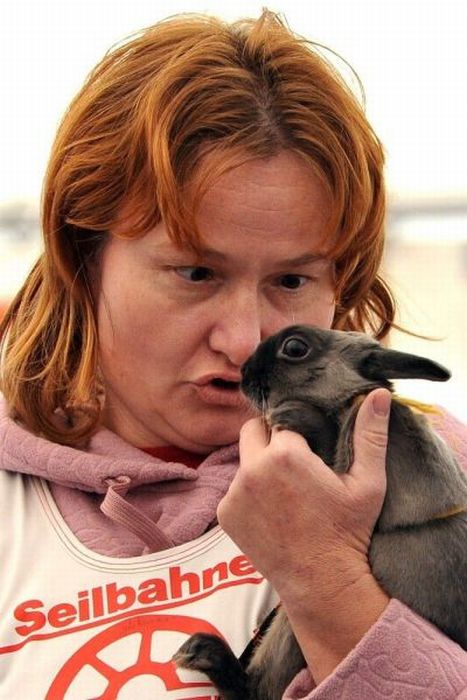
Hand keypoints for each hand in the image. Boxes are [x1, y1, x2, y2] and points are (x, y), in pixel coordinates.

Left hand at [217, 388, 391, 680]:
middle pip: (253, 431)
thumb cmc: (348, 532)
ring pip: (244, 461)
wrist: (322, 584)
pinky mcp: (224, 514)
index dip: (297, 428)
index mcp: (284, 455)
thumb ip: (370, 434)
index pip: (283, 420)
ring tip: (286, 489)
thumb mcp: (368, 483)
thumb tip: (378, 393)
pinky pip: (234, 489)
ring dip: (260, 466)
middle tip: (293, 457)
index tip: (309, 442)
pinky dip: (249, 493)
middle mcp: (251, 469)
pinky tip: (273, 510)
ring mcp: (234, 493)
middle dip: (270, 436)